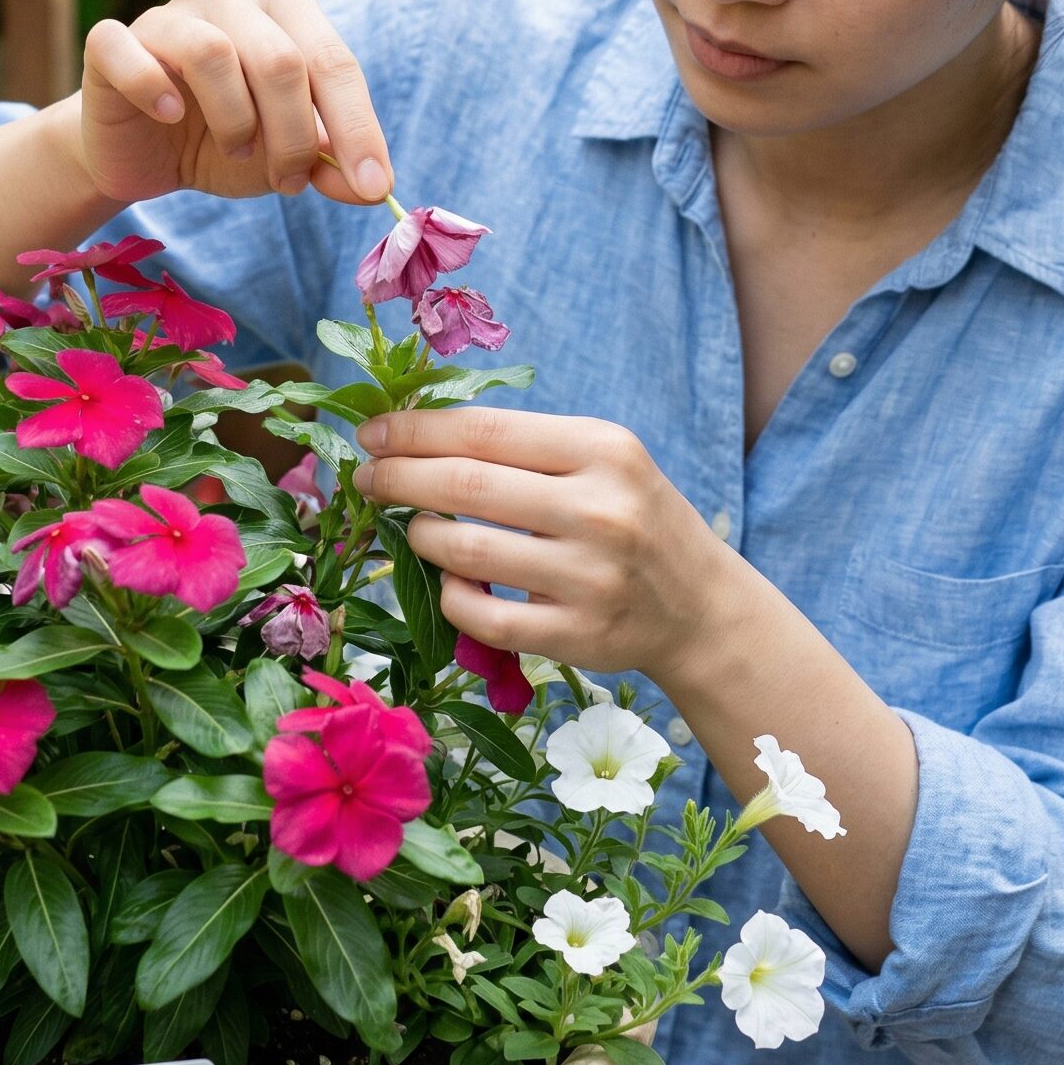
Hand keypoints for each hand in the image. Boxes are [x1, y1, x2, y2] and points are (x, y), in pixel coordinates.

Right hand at [77, 0, 394, 208]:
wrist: (141, 155)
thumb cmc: (222, 141)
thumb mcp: (285, 159)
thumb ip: (328, 165)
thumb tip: (372, 190)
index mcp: (283, 4)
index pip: (334, 60)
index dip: (358, 128)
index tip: (375, 187)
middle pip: (281, 60)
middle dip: (294, 137)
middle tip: (289, 182)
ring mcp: (167, 12)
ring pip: (216, 55)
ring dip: (236, 122)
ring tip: (237, 151)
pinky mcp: (111, 42)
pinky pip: (131, 55)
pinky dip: (152, 90)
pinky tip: (168, 116)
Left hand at [351, 407, 737, 686]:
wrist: (699, 605)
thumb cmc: (632, 516)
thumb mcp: (601, 460)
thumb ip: (524, 446)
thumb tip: (415, 433)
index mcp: (602, 449)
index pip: (483, 430)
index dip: (414, 430)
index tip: (371, 432)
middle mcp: (599, 509)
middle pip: (465, 484)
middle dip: (396, 477)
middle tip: (364, 477)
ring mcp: (589, 577)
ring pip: (466, 551)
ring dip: (420, 536)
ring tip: (413, 528)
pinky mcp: (577, 635)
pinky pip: (483, 617)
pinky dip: (451, 596)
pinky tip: (450, 580)